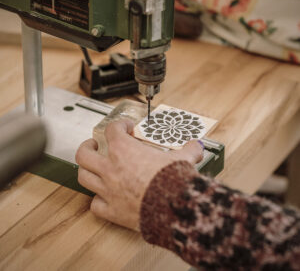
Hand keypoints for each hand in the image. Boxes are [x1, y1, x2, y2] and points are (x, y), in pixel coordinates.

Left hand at [75, 119, 203, 230]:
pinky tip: (103, 197)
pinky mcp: (112, 210)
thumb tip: (196, 146)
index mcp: (125, 151)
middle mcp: (111, 168)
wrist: (173, 207)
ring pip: (84, 177)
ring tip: (91, 167)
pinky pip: (95, 205)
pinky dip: (97, 200)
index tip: (125, 127)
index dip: (119, 125)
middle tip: (94, 145)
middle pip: (85, 153)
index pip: (113, 130)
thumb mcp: (183, 159)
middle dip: (87, 146)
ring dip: (86, 170)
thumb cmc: (173, 181)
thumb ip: (189, 150)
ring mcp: (108, 189)